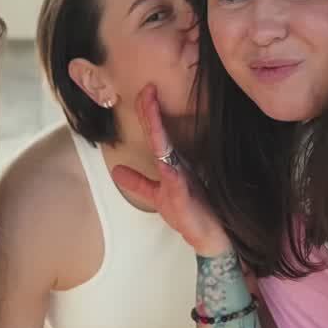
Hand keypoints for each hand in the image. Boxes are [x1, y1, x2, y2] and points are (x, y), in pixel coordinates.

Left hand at [112, 85, 231, 256]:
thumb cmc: (189, 214)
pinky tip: (167, 166)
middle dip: (151, 112)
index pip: (155, 134)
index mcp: (169, 164)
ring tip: (151, 110)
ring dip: (159, 132)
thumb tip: (116, 170)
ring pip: (167, 152)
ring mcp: (183, 181)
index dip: (147, 113)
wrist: (211, 239)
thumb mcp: (156, 196)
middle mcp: (176, 167)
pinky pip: (178, 185)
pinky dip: (172, 174)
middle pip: (159, 136)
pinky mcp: (187, 200)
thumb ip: (138, 182)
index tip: (143, 91)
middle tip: (146, 89)